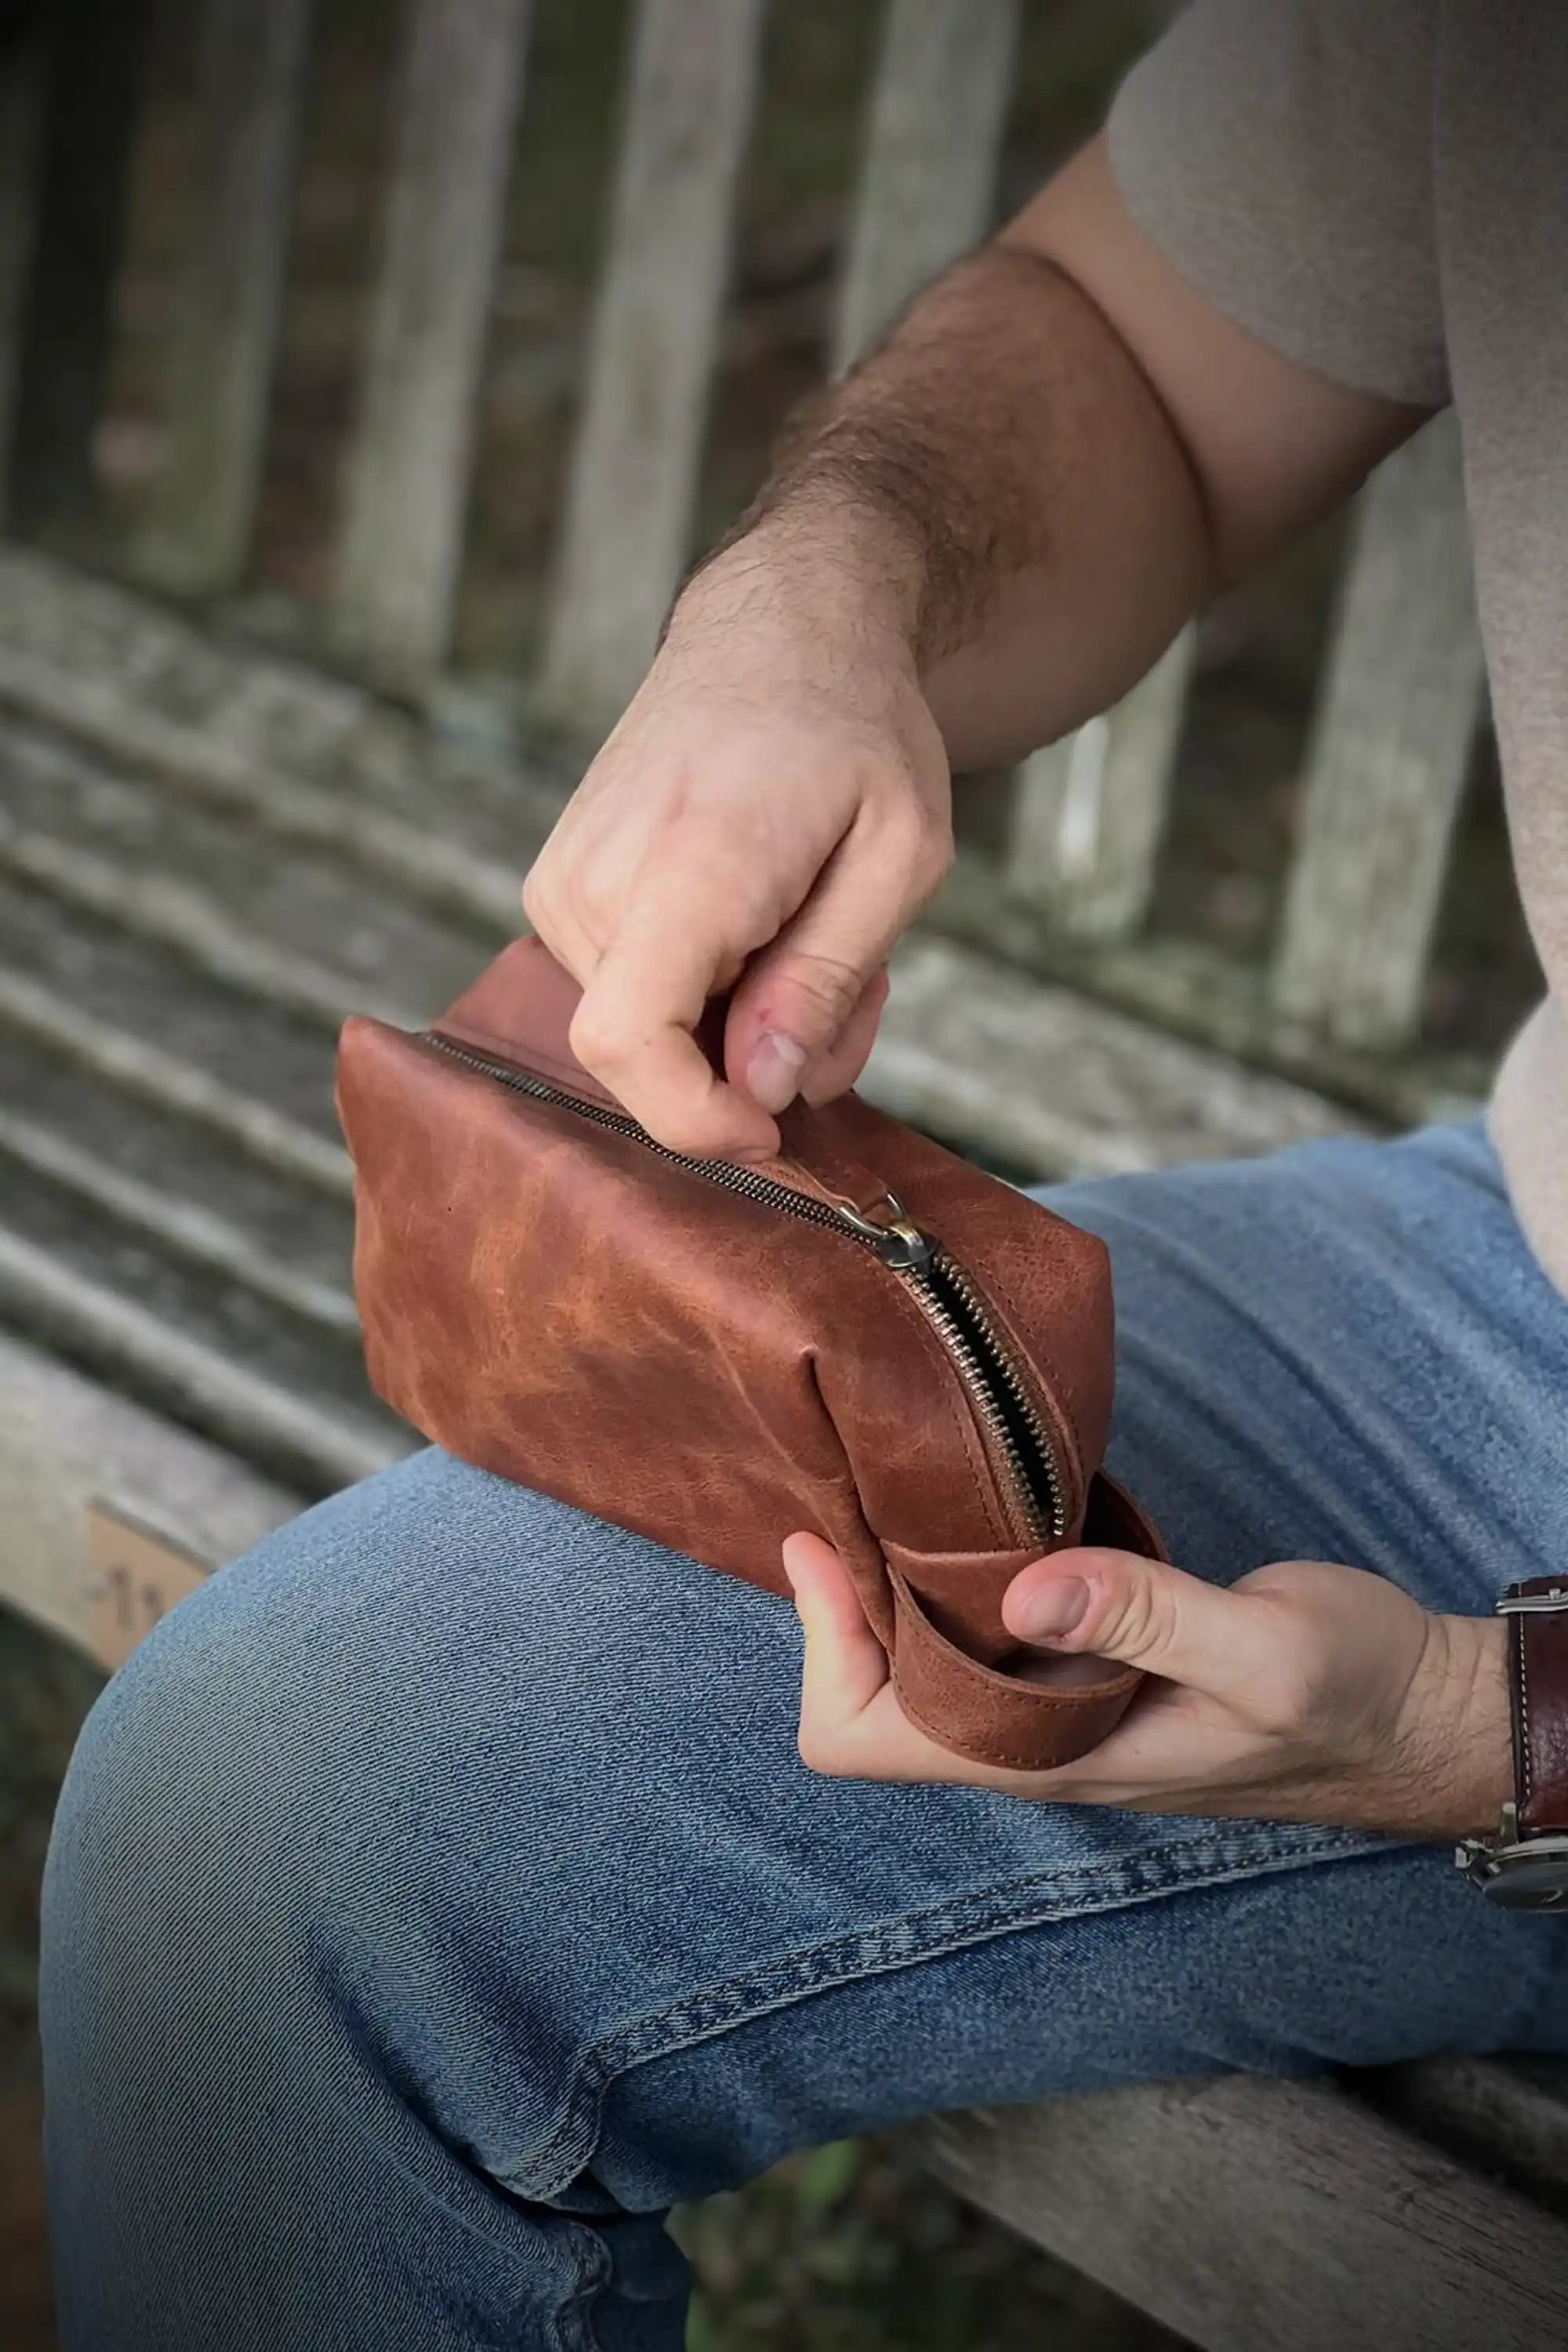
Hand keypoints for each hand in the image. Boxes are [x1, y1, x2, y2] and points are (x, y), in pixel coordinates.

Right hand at [523, 530, 951, 1158]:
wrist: (777, 628)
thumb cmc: (855, 733)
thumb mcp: (901, 854)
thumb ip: (826, 981)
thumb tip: (760, 1090)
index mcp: (687, 860)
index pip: (630, 1039)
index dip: (696, 1119)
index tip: (772, 1131)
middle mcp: (596, 878)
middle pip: (654, 1056)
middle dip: (761, 1064)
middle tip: (856, 989)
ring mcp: (562, 887)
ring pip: (647, 1035)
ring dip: (744, 1025)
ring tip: (813, 934)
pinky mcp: (559, 896)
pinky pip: (632, 997)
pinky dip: (708, 994)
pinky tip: (762, 926)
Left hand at [781, 1533, 1511, 1840]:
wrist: (1423, 1717)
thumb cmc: (1356, 1697)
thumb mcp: (1265, 1650)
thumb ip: (1149, 1617)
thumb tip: (1024, 1591)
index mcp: (1054, 1755)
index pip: (869, 1743)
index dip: (827, 1653)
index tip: (830, 1551)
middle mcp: (1038, 1740)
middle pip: (874, 1699)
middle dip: (840, 1604)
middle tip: (843, 1493)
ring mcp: (1065, 1706)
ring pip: (925, 1663)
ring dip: (892, 1584)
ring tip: (884, 1485)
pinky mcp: (1097, 1663)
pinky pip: (987, 1631)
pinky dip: (955, 1574)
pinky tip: (970, 1506)